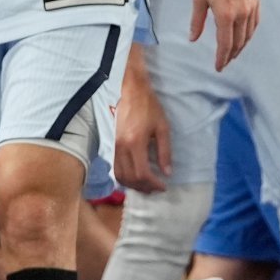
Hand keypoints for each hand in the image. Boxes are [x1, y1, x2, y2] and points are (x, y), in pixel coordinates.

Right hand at [113, 67, 172, 192]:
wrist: (130, 91)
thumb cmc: (149, 107)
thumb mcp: (162, 127)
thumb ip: (165, 151)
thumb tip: (167, 172)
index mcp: (135, 143)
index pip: (142, 173)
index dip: (153, 184)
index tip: (163, 186)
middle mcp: (122, 148)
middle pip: (130, 178)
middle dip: (144, 187)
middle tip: (156, 188)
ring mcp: (114, 146)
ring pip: (120, 176)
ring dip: (133, 185)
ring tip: (146, 185)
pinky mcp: (112, 144)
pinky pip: (115, 168)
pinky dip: (125, 177)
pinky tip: (135, 176)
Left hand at [190, 0, 259, 70]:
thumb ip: (197, 21)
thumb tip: (193, 39)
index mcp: (225, 14)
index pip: (225, 44)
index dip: (222, 58)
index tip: (219, 67)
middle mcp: (240, 14)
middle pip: (238, 42)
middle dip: (231, 55)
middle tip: (225, 62)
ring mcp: (250, 8)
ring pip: (248, 35)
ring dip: (241, 47)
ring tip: (234, 53)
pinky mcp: (256, 1)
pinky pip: (255, 23)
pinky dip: (249, 34)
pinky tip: (244, 37)